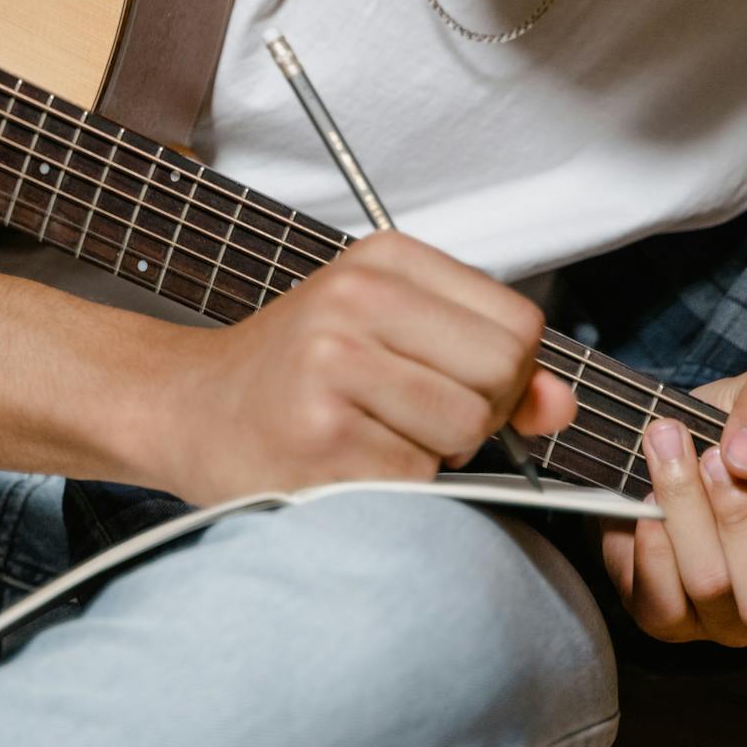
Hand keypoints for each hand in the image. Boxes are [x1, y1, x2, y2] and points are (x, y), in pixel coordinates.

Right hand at [150, 231, 576, 506]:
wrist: (184, 408)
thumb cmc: (293, 375)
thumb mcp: (391, 335)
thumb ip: (490, 364)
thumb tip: (561, 406)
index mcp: (382, 259)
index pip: (518, 324)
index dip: (505, 372)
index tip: (453, 382)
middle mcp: (355, 299)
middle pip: (500, 375)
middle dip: (476, 415)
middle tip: (411, 416)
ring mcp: (333, 367)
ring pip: (463, 431)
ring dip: (433, 455)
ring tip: (372, 436)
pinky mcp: (319, 437)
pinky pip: (416, 479)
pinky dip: (393, 488)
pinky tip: (344, 463)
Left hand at [600, 366, 746, 679]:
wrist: (666, 441)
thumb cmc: (734, 431)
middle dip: (740, 524)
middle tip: (714, 459)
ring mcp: (719, 621)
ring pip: (710, 590)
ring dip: (686, 514)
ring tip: (669, 451)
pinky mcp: (663, 616)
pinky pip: (659, 600)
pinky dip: (651, 543)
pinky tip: (645, 501)